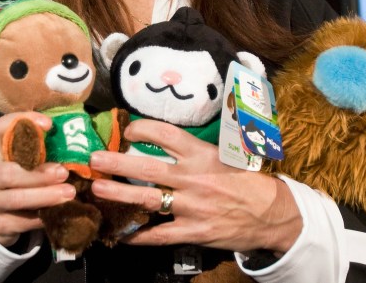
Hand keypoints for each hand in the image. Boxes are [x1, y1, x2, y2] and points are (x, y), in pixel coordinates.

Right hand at [0, 111, 77, 246]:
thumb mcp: (20, 158)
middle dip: (38, 174)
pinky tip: (58, 213)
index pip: (2, 127)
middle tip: (63, 173)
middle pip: (8, 173)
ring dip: (44, 196)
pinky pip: (20, 222)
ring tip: (69, 193)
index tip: (49, 125)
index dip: (24, 122)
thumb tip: (74, 136)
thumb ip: (37, 147)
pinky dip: (41, 217)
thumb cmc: (17, 175)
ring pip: (15, 199)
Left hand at [88, 118, 301, 253]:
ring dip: (119, 195)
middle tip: (93, 159)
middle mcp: (194, 178)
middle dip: (117, 162)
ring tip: (98, 190)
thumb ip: (194, 149)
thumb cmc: (244, 180)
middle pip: (148, 168)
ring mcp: (192, 207)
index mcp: (202, 154)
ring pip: (148, 200)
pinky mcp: (193, 232)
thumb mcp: (224, 155)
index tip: (127, 130)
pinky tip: (120, 232)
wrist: (271, 214)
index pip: (166, 134)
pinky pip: (159, 235)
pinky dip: (138, 235)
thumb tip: (163, 138)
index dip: (142, 129)